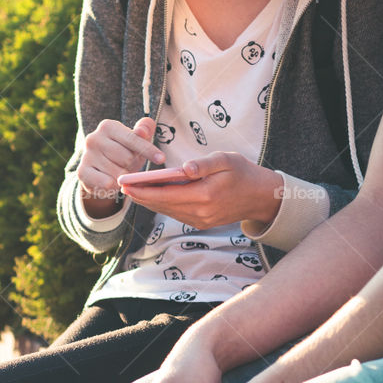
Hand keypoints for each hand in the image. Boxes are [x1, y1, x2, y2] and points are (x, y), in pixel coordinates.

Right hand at [78, 116, 162, 216]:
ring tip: (120, 173)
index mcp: (108, 126)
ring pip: (117, 172)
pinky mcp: (82, 172)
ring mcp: (86, 155)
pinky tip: (112, 182)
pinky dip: (113, 186)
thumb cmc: (123, 152)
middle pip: (126, 157)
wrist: (100, 172)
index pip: (133, 139)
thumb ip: (144, 130)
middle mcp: (94, 138)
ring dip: (123, 177)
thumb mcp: (136, 140)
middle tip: (129, 166)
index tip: (162, 159)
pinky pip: (106, 183)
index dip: (149, 150)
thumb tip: (143, 131)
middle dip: (133, 165)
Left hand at [117, 151, 282, 229]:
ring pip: (168, 211)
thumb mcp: (226, 160)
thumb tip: (184, 168)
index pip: (165, 194)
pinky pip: (177, 214)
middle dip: (141, 196)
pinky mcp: (202, 223)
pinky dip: (163, 205)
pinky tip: (153, 195)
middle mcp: (201, 212)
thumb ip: (204, 164)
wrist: (260, 196)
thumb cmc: (243, 172)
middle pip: (162, 205)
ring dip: (150, 201)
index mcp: (205, 195)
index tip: (125, 183)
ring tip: (133, 190)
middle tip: (121, 185)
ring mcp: (201, 220)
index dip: (143, 190)